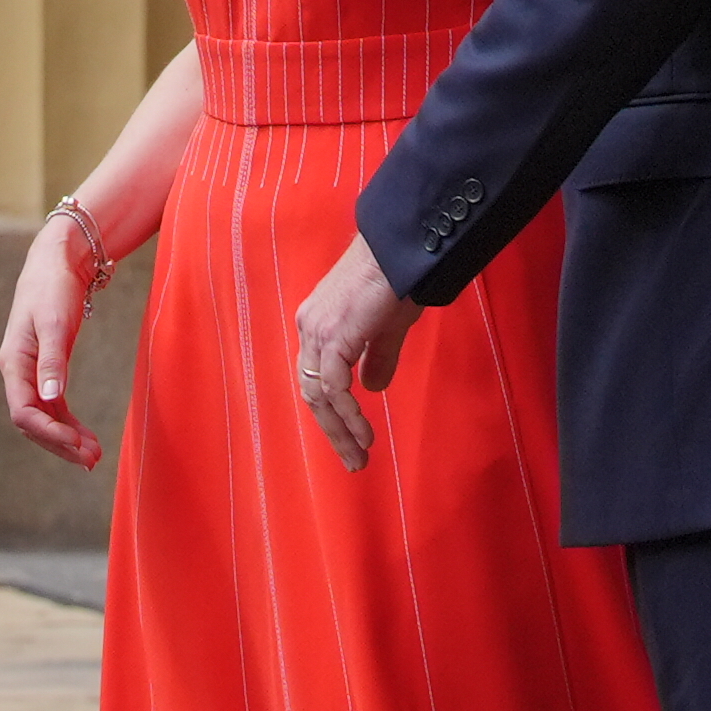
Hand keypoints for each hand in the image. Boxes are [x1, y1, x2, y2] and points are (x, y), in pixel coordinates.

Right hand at [0, 225, 106, 469]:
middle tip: (91, 461)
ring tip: (93, 456)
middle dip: (59, 443)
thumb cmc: (53, 287)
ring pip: (43, 417)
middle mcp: (18, 372)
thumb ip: (52, 361)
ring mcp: (31, 372)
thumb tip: (49, 398)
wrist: (58, 261)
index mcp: (14, 362)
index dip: (48, 433)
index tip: (77, 446)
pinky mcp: (46, 368)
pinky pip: (53, 406)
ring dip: (65, 438)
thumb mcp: (55, 322)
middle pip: (32, 422)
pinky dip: (68, 423)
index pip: (23, 412)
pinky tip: (85, 437)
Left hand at [291, 236, 419, 470]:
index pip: (315, 378)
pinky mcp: (333, 336)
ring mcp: (317, 331)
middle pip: (310, 391)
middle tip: (353, 460)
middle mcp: (309, 327)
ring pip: (319, 395)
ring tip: (360, 456)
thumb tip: (372, 389)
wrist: (401, 250)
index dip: (331, 412)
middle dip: (332, 430)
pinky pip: (334, 387)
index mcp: (317, 324)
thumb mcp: (387, 328)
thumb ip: (376, 358)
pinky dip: (348, 414)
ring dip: (340, 430)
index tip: (350, 439)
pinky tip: (365, 433)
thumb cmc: (398, 280)